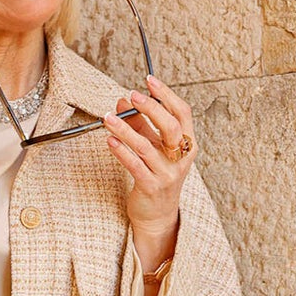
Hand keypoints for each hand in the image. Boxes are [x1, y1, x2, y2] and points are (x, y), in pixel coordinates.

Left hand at [102, 74, 195, 260]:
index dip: (166, 95)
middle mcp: (180, 158)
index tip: (149, 80)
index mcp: (186, 144)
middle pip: (170, 127)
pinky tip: (110, 140)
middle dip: (151, 108)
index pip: (182, 113)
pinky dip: (121, 151)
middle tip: (132, 96)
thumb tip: (123, 100)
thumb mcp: (152, 147)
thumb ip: (139, 124)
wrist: (157, 215)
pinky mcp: (151, 187)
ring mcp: (167, 174)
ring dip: (125, 129)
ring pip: (146, 146)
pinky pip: (135, 166)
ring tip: (108, 118)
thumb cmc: (155, 175)